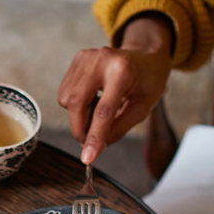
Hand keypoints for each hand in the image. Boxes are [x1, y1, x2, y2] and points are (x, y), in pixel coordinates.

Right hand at [57, 15, 172, 163]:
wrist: (145, 55)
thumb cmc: (148, 81)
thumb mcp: (142, 108)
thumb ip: (119, 128)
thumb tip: (94, 148)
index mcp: (123, 71)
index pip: (104, 111)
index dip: (94, 136)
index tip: (87, 158)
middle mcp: (101, 59)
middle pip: (77, 104)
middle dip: (80, 129)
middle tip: (89, 142)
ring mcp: (86, 57)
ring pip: (67, 99)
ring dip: (78, 115)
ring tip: (98, 110)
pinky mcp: (78, 59)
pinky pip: (65, 91)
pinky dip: (75, 103)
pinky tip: (92, 98)